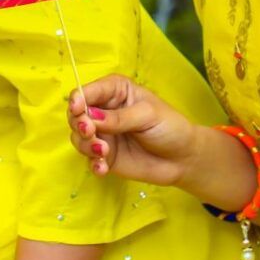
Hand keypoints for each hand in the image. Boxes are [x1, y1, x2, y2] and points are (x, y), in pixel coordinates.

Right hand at [66, 74, 202, 186]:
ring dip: (86, 145)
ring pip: (78, 137)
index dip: (79, 99)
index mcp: (115, 92)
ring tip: (103, 152)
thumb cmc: (170, 127)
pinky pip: (88, 159)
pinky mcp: (104, 156)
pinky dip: (93, 163)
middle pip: (76, 114)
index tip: (78, 109)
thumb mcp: (148, 115)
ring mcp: (102, 134)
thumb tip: (91, 117)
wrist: (183, 159)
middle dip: (79, 124)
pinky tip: (103, 168)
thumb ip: (119, 117)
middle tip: (91, 132)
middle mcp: (103, 111)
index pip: (88, 91)